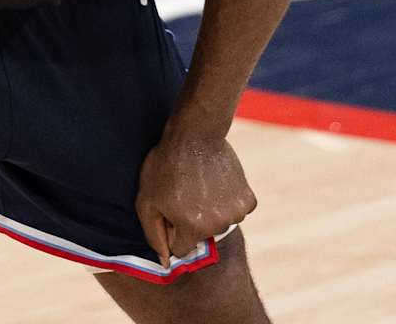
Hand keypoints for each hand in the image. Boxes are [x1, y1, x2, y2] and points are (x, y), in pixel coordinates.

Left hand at [135, 127, 256, 266]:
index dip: (172, 230)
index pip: (181, 248)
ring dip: (211, 211)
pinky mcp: (249, 200)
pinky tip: (216, 183)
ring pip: (220, 225)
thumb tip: (166, 262)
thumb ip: (154, 235)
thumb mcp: (146, 200)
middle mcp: (217, 225)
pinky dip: (228, 201)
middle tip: (184, 194)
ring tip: (199, 186)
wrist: (195, 134)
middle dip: (191, 221)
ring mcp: (236, 213)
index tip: (170, 210)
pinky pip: (236, 211)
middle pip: (202, 237)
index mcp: (192, 228)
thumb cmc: (165, 165)